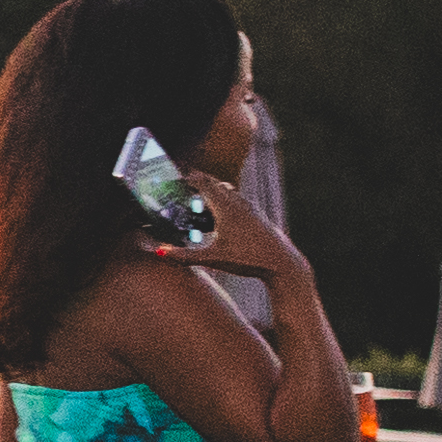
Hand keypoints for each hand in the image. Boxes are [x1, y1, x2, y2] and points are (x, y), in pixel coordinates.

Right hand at [183, 180, 306, 289]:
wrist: (282, 263)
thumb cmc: (249, 259)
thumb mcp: (212, 258)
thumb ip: (184, 255)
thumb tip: (159, 252)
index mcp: (226, 208)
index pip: (204, 182)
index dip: (187, 177)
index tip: (174, 178)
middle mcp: (239, 204)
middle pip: (215, 183)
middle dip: (197, 183)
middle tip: (181, 189)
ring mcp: (250, 209)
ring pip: (228, 191)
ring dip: (212, 192)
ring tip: (198, 204)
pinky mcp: (257, 216)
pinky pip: (236, 201)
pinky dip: (223, 202)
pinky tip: (219, 220)